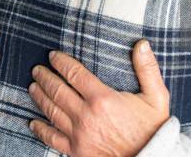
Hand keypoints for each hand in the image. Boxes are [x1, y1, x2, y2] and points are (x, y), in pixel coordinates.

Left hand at [29, 40, 169, 156]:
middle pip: (58, 91)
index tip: (53, 56)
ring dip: (40, 97)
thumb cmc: (153, 129)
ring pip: (52, 111)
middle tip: (37, 69)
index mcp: (103, 98)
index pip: (75, 74)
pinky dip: (40, 129)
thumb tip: (142, 44)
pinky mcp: (76, 151)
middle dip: (45, 77)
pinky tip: (33, 122)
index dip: (61, 63)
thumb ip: (147, 68)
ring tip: (33, 87)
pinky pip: (52, 138)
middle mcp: (86, 116)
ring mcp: (79, 135)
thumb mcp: (156, 96)